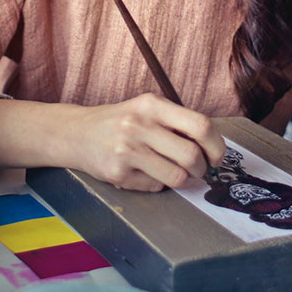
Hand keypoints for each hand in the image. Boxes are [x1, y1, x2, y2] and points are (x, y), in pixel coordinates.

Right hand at [56, 93, 224, 191]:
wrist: (74, 133)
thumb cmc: (117, 122)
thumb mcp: (145, 109)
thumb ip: (176, 122)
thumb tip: (213, 149)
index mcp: (151, 105)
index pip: (200, 125)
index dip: (216, 146)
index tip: (216, 156)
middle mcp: (138, 125)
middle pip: (192, 156)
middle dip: (202, 169)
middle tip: (198, 170)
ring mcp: (126, 151)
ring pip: (177, 176)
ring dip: (182, 180)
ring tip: (174, 173)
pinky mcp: (117, 173)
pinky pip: (155, 186)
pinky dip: (157, 184)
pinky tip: (145, 172)